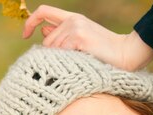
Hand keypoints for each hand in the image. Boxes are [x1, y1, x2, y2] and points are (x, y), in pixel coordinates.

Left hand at [23, 5, 152, 70]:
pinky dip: (68, 62)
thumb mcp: (82, 39)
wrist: (127, 54)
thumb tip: (43, 32)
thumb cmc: (105, 53)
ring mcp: (75, 28)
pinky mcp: (79, 38)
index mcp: (72, 18)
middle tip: (72, 64)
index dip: (30, 22)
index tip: (25, 35)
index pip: (43, 12)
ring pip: (52, 51)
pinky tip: (82, 63)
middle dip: (52, 56)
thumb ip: (62, 34)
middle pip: (46, 42)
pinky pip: (61, 53)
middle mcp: (72, 20)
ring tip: (80, 63)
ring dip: (61, 61)